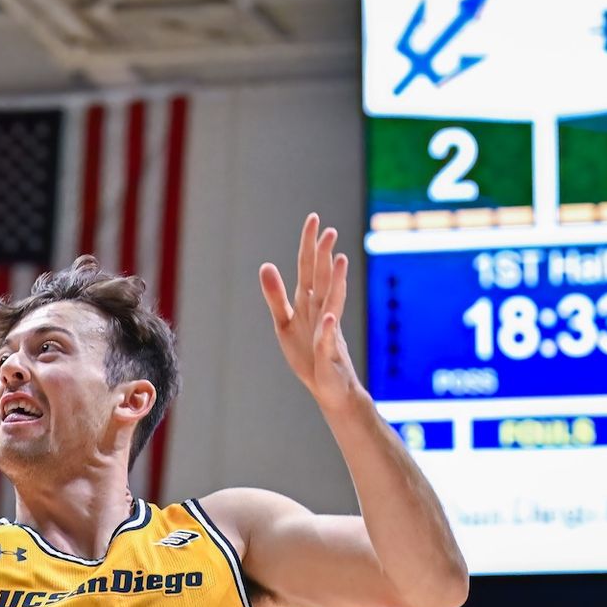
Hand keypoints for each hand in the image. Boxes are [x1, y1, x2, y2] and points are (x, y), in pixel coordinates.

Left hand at [259, 213, 366, 411]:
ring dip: (336, 283)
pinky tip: (329, 319)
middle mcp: (321, 311)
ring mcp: (327, 331)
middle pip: (322, 279)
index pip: (308, 268)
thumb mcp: (284, 323)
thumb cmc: (308, 354)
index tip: (314, 218)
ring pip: (332, 303)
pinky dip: (328, 330)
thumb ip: (275, 296)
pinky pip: (327, 340)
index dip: (309, 245)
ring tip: (340, 260)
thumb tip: (265, 265)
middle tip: (329, 230)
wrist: (329, 387)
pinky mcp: (328, 353)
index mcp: (308, 302)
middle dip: (325, 256)